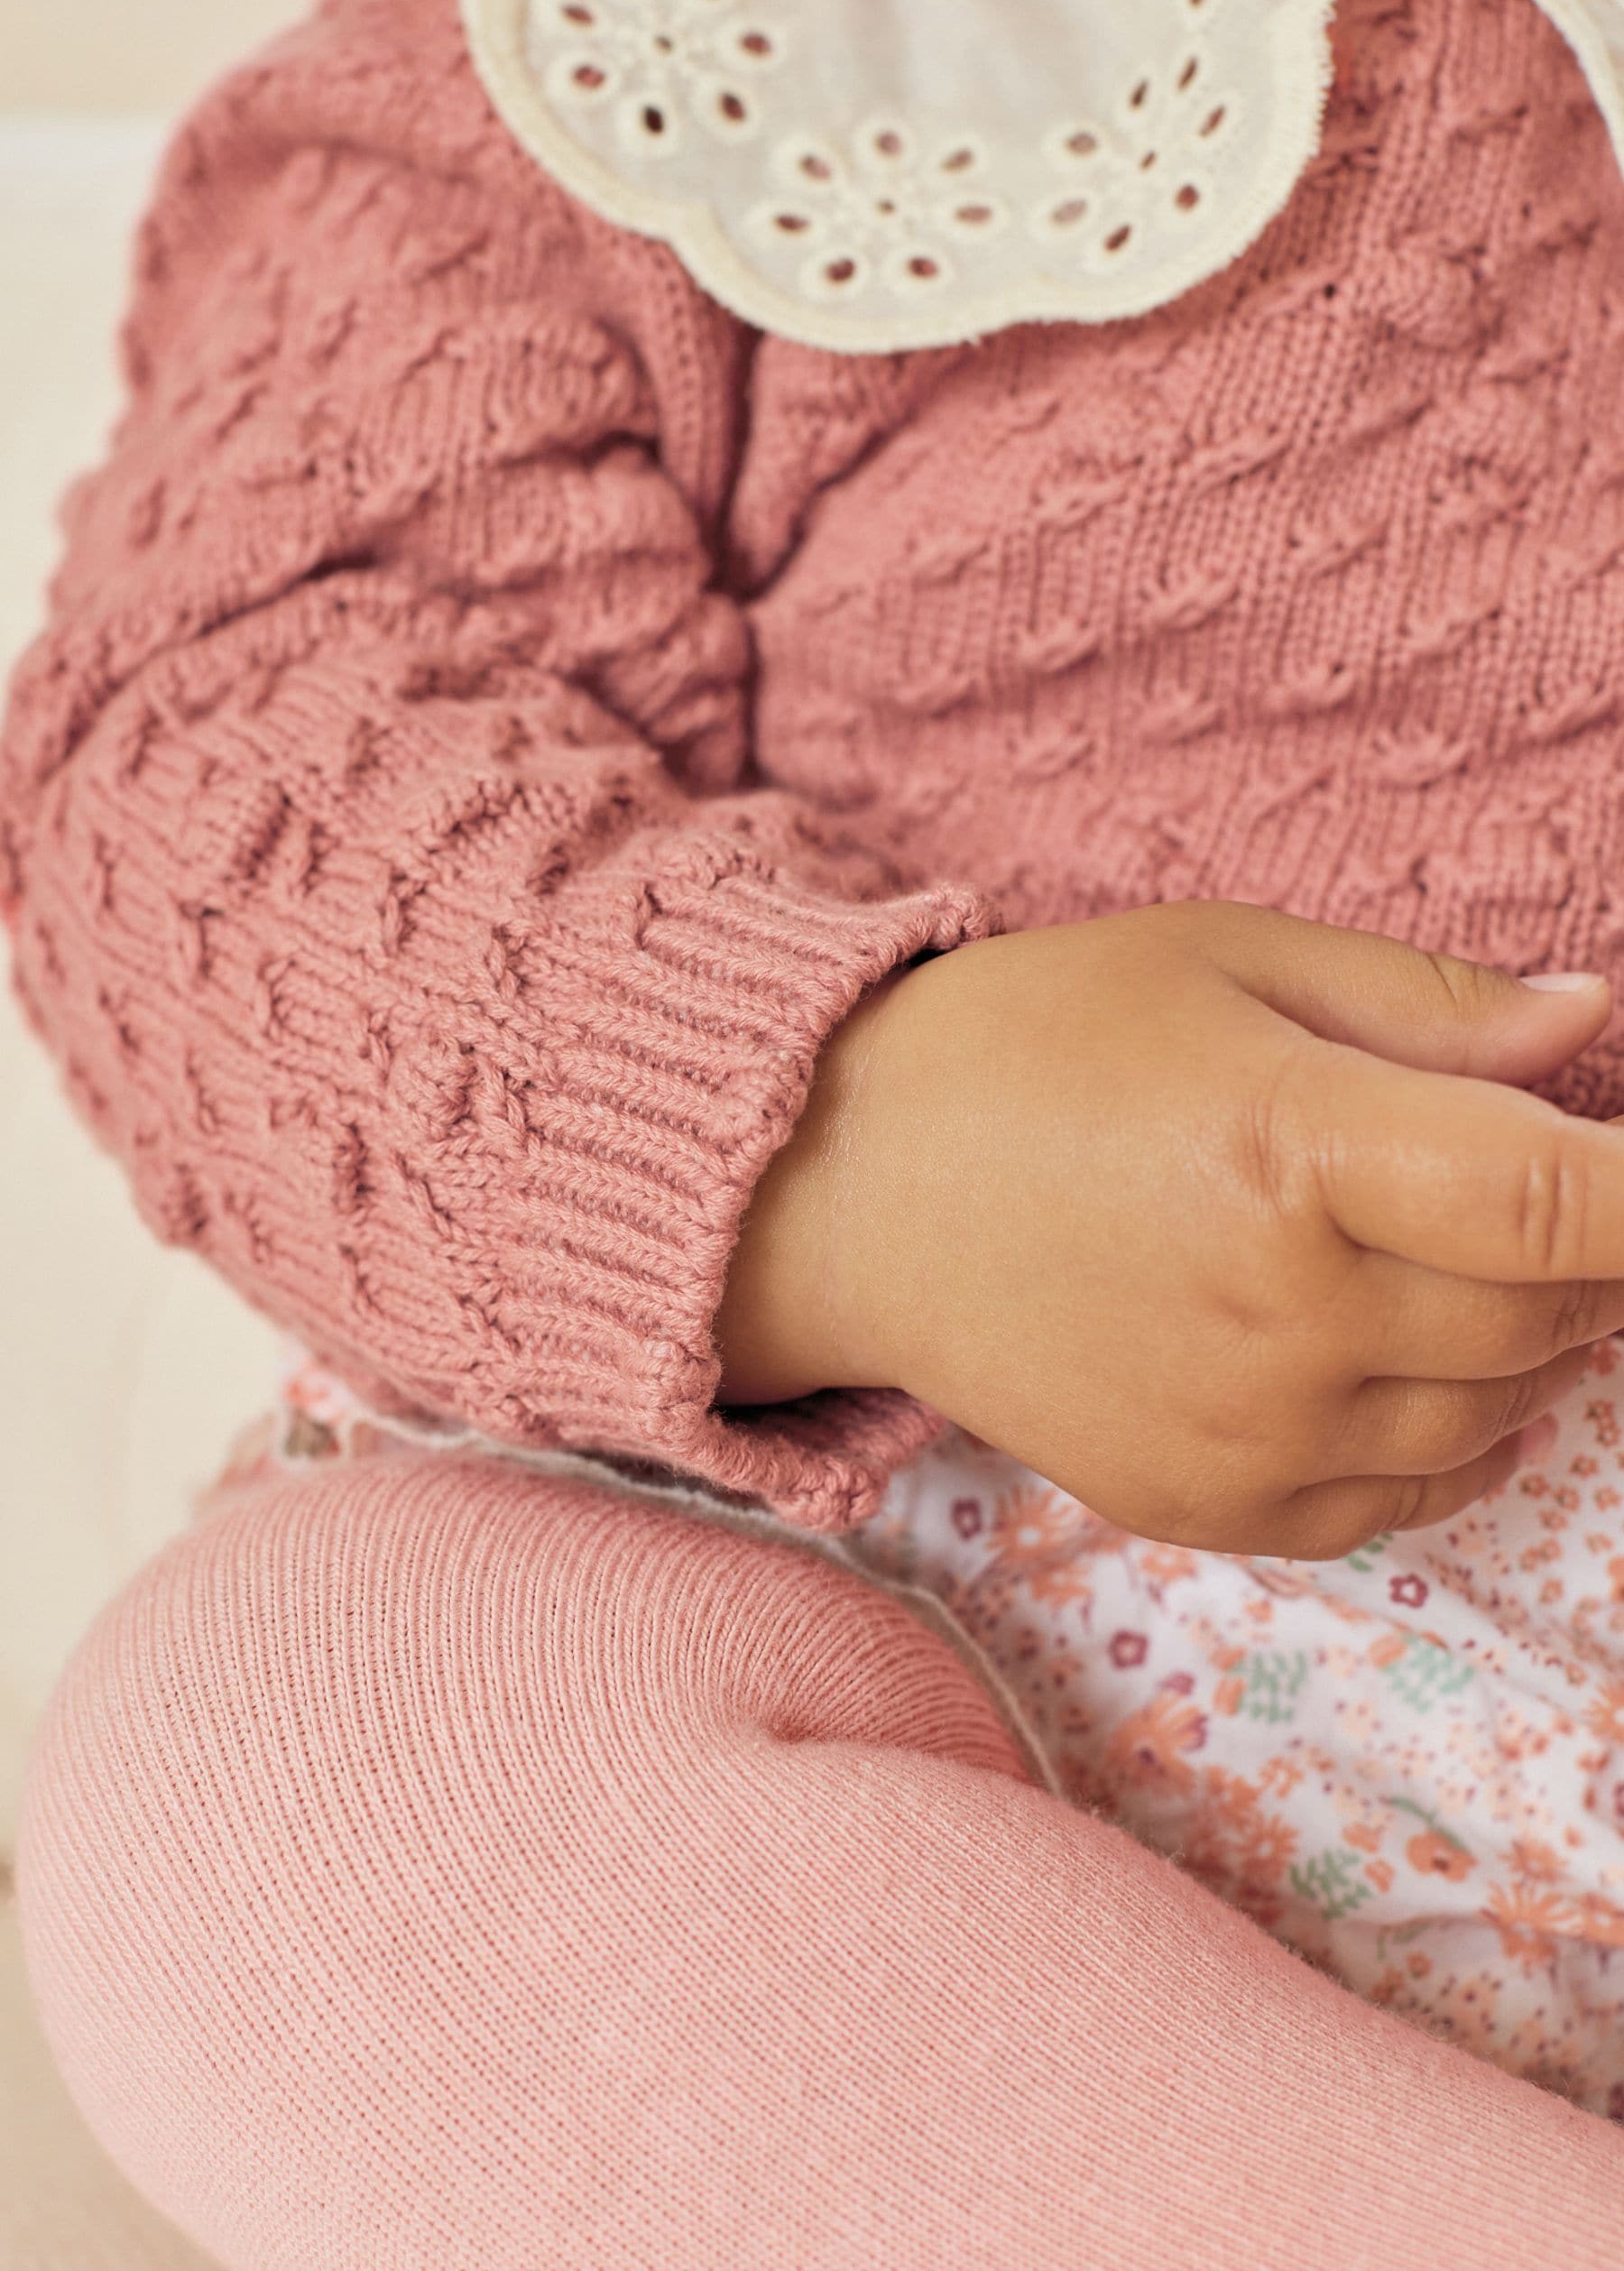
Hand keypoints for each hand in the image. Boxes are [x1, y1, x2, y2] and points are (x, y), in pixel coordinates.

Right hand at [715, 901, 1623, 1557]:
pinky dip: (1452, 1436)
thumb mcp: (1217, 960)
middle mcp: (1285, 1314)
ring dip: (1523, 1338)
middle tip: (1536, 1179)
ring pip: (1495, 1411)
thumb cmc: (1027, 1046)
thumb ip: (1421, 1005)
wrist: (841, 1193)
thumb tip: (1589, 1023)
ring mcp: (1247, 1430)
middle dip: (1587, 1248)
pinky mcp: (1207, 1505)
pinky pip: (1406, 1501)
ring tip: (1451, 1256)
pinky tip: (1405, 1360)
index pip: (1566, 1202)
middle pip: (1553, 1311)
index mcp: (1295, 1149)